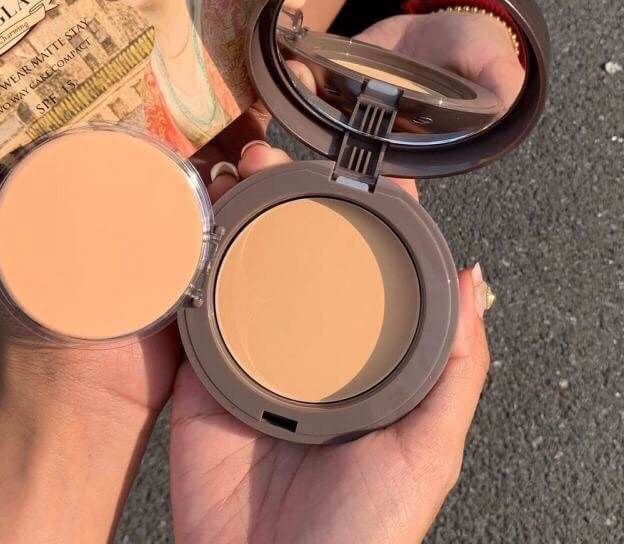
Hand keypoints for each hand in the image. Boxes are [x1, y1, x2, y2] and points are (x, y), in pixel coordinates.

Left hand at [0, 0, 262, 542]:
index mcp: (83, 114)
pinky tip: (278, 93)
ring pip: (224, 82)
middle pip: (176, 39)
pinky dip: (270, 114)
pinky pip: (253, 145)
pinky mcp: (220, 197)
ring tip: (265, 0)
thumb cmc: (24, 284)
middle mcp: (135, 127)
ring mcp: (184, 159)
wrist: (88, 367)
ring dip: (247, 36)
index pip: (108, 24)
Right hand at [167, 0, 491, 543]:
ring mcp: (250, 360)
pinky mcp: (201, 379)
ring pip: (242, 274)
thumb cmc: (362, 533)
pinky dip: (189, 272)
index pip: (366, 272)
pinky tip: (189, 231)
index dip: (366, 217)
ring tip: (233, 177)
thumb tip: (477, 282)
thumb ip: (454, 370)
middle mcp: (305, 352)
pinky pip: (193, 316)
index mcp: (358, 361)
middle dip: (289, 201)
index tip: (363, 171)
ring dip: (236, 221)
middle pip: (297, 258)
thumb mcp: (426, 452)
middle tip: (278, 160)